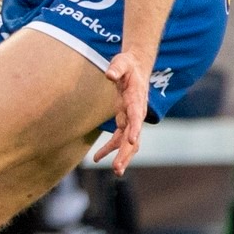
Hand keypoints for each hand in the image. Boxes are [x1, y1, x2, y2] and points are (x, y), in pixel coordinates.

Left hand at [91, 51, 151, 174]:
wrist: (136, 67)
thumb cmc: (127, 65)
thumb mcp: (122, 63)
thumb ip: (116, 68)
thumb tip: (109, 74)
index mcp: (137, 99)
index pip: (137, 116)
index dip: (135, 129)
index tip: (132, 141)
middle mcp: (137, 112)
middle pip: (133, 136)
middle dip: (126, 153)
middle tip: (118, 169)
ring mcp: (132, 118)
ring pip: (129, 142)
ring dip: (122, 157)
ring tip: (115, 171)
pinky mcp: (125, 120)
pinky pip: (118, 139)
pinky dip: (109, 149)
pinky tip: (97, 158)